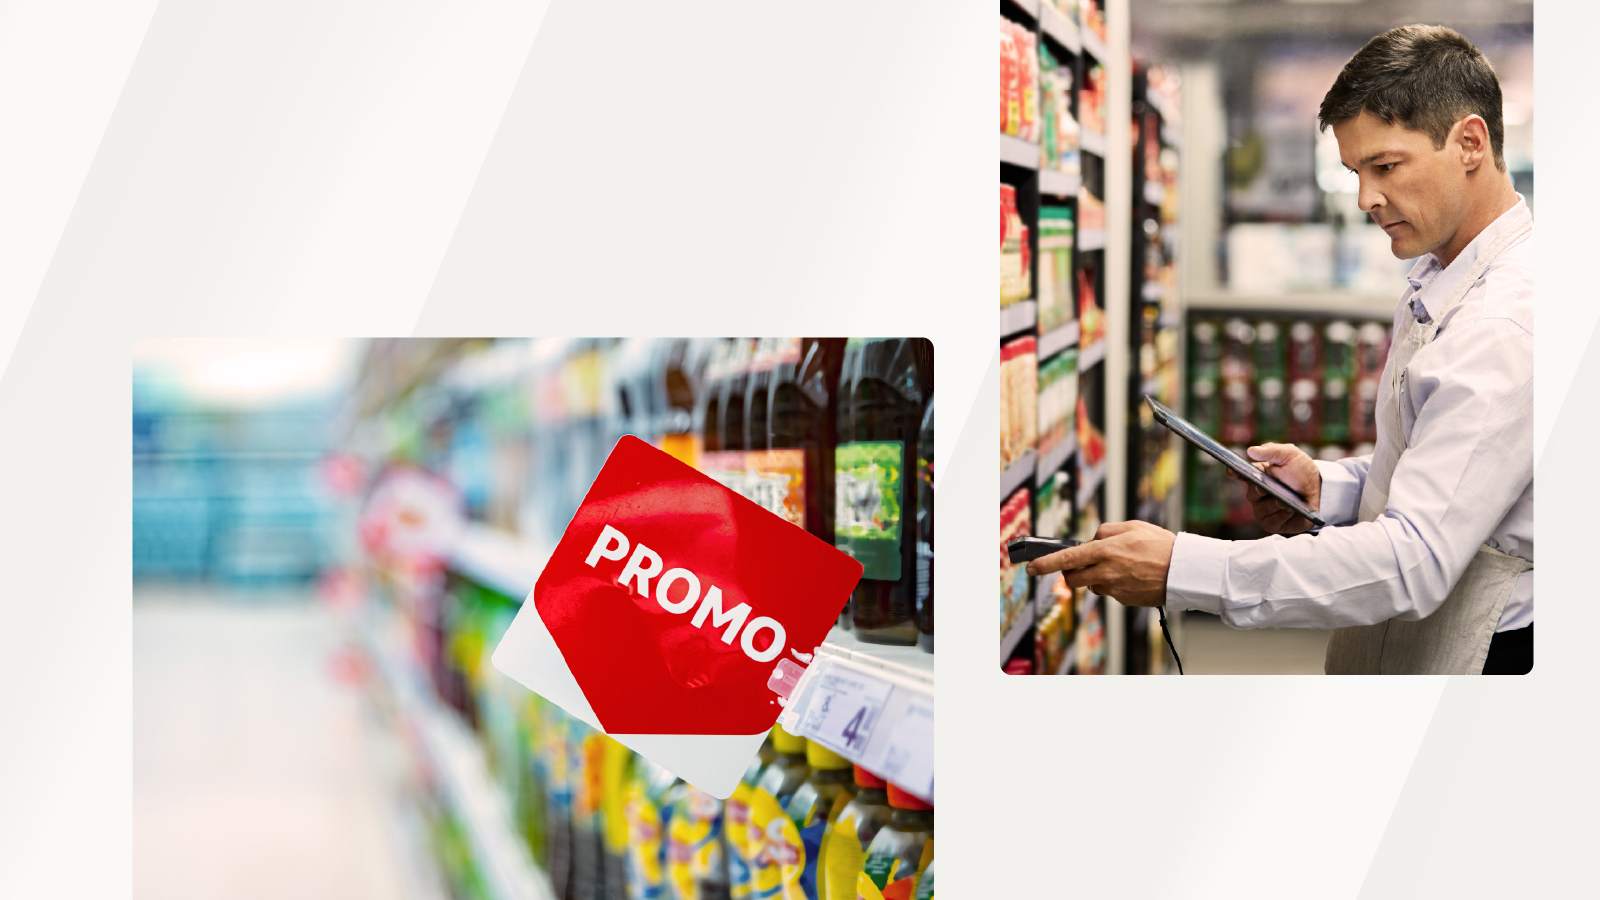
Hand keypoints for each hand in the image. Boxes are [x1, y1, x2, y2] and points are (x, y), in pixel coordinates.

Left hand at [1024, 520, 1175, 606]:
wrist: (1184, 570)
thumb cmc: (1160, 544)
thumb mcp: (1131, 526)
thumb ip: (1105, 532)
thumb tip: (1091, 541)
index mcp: (1106, 550)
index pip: (1067, 559)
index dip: (1046, 564)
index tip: (1032, 568)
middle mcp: (1107, 571)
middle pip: (1073, 579)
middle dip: (1072, 573)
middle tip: (1083, 565)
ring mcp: (1115, 589)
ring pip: (1093, 586)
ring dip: (1097, 578)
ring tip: (1121, 567)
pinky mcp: (1124, 600)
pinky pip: (1111, 593)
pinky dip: (1115, 585)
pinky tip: (1133, 576)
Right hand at [1229, 442, 1321, 534]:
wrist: (1320, 489)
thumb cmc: (1301, 471)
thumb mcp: (1290, 455)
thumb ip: (1272, 451)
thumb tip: (1251, 450)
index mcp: (1257, 475)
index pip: (1239, 474)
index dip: (1233, 472)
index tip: (1231, 469)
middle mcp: (1257, 493)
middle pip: (1251, 493)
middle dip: (1258, 491)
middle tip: (1264, 488)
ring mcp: (1263, 509)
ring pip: (1261, 509)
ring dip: (1274, 504)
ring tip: (1285, 501)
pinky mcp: (1273, 523)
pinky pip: (1271, 522)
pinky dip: (1280, 516)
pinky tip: (1290, 510)